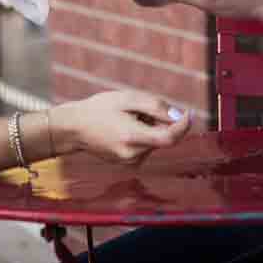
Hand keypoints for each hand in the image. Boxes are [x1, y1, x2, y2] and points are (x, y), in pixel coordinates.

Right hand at [54, 90, 190, 163]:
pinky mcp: (128, 163)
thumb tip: (178, 116)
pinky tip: (124, 128)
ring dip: (150, 127)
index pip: (170, 138)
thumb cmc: (100, 109)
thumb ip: (156, 107)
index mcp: (133, 138)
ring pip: (155, 141)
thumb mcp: (128, 98)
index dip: (183, 126)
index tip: (188, 112)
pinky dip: (143, 135)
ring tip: (127, 118)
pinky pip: (146, 146)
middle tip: (139, 109)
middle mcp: (133, 155)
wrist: (74, 128)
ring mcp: (130, 162)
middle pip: (163, 137)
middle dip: (160, 121)